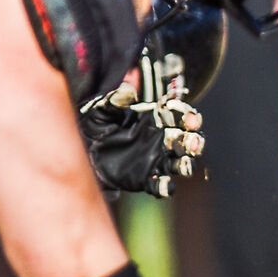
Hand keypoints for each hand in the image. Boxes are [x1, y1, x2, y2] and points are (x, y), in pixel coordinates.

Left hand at [78, 64, 205, 197]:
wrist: (84, 152)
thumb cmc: (96, 126)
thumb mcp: (101, 110)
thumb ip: (115, 100)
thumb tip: (127, 89)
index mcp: (157, 120)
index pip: (179, 115)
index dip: (188, 116)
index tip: (190, 118)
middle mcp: (162, 141)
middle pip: (187, 140)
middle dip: (194, 140)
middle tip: (192, 140)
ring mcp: (157, 161)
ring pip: (181, 163)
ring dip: (187, 163)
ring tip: (185, 163)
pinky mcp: (147, 180)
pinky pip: (161, 186)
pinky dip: (166, 187)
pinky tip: (165, 185)